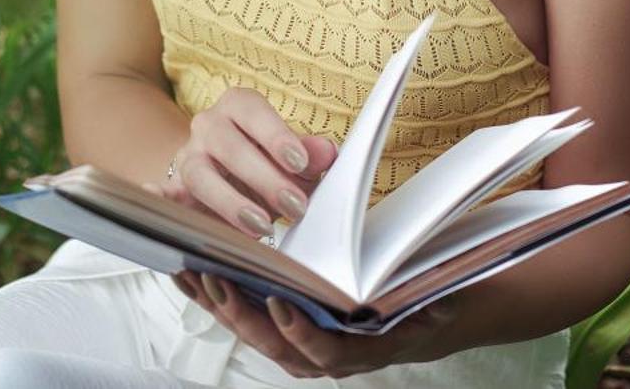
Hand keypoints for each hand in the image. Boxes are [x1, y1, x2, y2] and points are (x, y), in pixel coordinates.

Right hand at [151, 88, 339, 238]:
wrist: (222, 174)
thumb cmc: (261, 162)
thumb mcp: (288, 158)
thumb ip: (308, 156)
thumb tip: (326, 154)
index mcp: (238, 108)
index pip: (253, 112)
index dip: (276, 135)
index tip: (299, 163)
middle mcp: (207, 127)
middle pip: (227, 144)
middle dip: (263, 177)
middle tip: (295, 206)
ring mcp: (186, 157)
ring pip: (199, 174)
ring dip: (230, 202)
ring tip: (261, 227)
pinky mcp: (171, 189)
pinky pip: (160, 193)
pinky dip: (156, 197)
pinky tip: (158, 200)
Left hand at [170, 269, 464, 376]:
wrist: (426, 322)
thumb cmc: (430, 306)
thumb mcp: (439, 302)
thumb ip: (431, 302)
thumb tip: (438, 300)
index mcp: (362, 350)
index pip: (325, 350)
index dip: (300, 332)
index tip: (280, 304)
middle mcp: (325, 358)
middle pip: (274, 344)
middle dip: (241, 313)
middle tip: (216, 279)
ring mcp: (301, 348)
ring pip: (253, 333)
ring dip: (219, 305)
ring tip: (190, 272)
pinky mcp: (286, 332)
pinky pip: (247, 320)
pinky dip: (219, 298)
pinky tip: (193, 275)